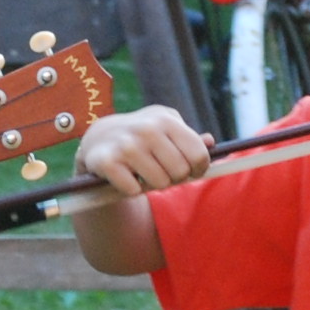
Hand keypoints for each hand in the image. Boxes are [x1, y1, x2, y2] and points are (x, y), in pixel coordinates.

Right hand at [74, 106, 210, 196]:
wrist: (98, 138)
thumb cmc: (141, 136)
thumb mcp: (165, 128)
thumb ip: (189, 138)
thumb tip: (211, 142)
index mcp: (165, 120)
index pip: (198, 154)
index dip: (199, 169)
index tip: (192, 171)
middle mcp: (146, 129)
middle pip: (180, 172)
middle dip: (174, 177)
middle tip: (161, 171)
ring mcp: (126, 145)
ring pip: (159, 183)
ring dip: (152, 184)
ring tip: (142, 172)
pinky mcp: (107, 162)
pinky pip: (134, 190)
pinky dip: (131, 189)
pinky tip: (125, 176)